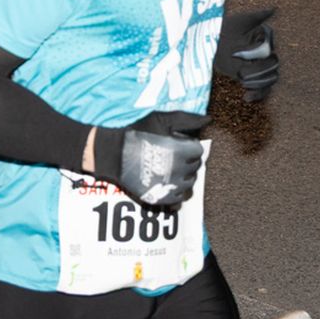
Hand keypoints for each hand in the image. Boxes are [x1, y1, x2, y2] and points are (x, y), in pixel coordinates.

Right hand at [93, 113, 207, 206]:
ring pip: (189, 185)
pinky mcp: (161, 198)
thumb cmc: (136, 133)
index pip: (198, 151)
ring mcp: (170, 186)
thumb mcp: (160, 119)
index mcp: (181, 150)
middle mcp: (179, 170)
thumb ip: (186, 119)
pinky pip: (179, 199)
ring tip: (170, 169)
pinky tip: (166, 183)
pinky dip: (176, 192)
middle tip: (173, 155)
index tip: (179, 143)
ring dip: (183, 177)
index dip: (189, 146)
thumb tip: (207, 119)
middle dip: (187, 160)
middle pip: (195, 167)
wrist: (112, 153)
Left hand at [214, 9, 277, 100]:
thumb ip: (259, 15)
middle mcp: (264, 56)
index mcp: (265, 43)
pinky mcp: (248, 77)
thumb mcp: (241, 20)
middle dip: (259, 70)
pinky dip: (257, 96)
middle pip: (273, 69)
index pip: (272, 53)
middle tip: (243, 71)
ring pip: (269, 81)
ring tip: (243, 82)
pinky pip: (261, 91)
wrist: (211, 37)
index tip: (250, 55)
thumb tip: (274, 8)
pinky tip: (246, 98)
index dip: (262, 56)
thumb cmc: (226, 26)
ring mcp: (257, 68)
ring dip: (257, 82)